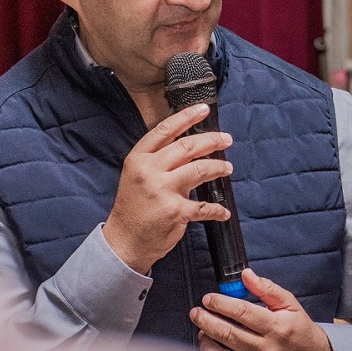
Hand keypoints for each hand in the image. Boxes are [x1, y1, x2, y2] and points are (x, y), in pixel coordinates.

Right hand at [103, 103, 233, 273]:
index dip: (187, 117)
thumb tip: (190, 145)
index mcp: (139, 158)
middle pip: (187, 146)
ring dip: (218, 168)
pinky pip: (204, 206)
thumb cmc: (134, 207)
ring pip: (200, 169)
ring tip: (227, 168)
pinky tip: (223, 211)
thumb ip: (159, 159)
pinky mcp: (175, 211)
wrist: (124, 241)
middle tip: (226, 140)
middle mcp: (149, 171)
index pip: (165, 130)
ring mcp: (163, 191)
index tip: (203, 109)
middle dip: (212, 140)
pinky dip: (217, 209)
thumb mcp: (137, 175)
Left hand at [191, 268, 332, 350]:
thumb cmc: (300, 331)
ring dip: (207, 342)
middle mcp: (266, 348)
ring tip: (202, 330)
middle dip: (207, 321)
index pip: (242, 312)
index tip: (209, 298)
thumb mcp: (289, 304)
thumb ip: (267, 288)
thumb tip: (246, 275)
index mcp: (276, 326)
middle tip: (196, 312)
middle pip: (228, 334)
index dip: (221, 303)